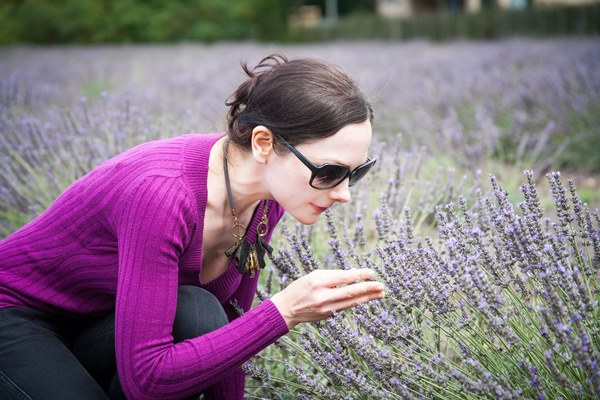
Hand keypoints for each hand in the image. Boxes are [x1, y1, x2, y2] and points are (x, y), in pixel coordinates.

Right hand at [269, 268, 384, 329]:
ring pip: (351, 303)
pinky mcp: (328, 316)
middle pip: (350, 292)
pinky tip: (366, 298)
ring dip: (368, 298)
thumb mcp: (314, 276)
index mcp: (318, 281)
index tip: (371, 273)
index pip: (343, 278)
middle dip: (368, 289)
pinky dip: (357, 302)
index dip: (359, 275)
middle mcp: (323, 296)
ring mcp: (326, 308)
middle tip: (382, 286)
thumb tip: (353, 274)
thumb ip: (333, 276)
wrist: (286, 309)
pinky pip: (346, 307)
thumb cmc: (300, 288)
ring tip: (381, 294)